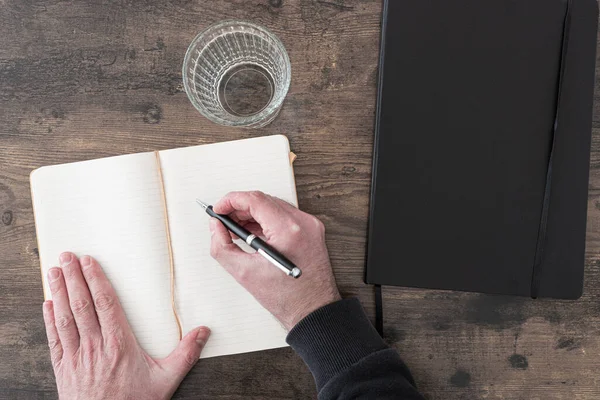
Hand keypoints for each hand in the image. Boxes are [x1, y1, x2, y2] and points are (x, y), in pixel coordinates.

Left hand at [43, 252, 210, 399]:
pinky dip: (49, 321)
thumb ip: (185, 354)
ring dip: (59, 292)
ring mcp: (76, 357)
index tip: (88, 262)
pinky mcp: (64, 369)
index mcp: (119, 344)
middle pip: (81, 304)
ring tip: (54, 272)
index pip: (105, 303)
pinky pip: (54, 339)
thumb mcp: (166, 380)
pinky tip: (47, 306)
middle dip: (73, 278)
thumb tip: (203, 332)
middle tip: (67, 256)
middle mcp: (94, 346)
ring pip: (65, 318)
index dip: (95, 279)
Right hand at [209, 191, 340, 329]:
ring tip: (237, 230)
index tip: (218, 209)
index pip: (255, 200)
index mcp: (289, 230)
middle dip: (240, 208)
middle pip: (264, 201)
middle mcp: (304, 223)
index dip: (231, 200)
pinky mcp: (312, 231)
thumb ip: (222, 246)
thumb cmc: (287, 298)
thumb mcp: (244, 273)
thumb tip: (216, 227)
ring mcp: (311, 226)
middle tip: (223, 220)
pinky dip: (266, 221)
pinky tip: (254, 234)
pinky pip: (284, 217)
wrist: (313, 311)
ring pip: (274, 207)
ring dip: (253, 214)